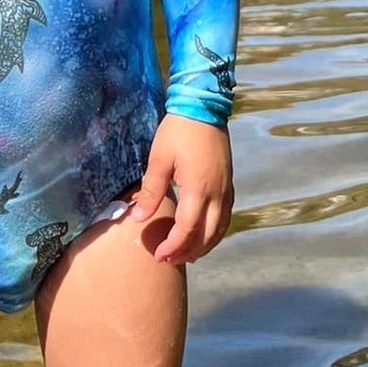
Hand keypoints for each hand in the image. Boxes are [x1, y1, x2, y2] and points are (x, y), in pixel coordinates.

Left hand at [130, 114, 233, 264]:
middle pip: (207, 235)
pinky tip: (204, 232)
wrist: (204, 107)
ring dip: (204, 245)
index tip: (158, 255)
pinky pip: (226, 216)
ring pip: (221, 228)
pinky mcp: (229, 182)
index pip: (187, 230)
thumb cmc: (179, 131)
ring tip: (187, 253)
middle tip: (169, 259)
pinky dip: (215, 231)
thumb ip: (150, 191)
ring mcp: (226, 188)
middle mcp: (217, 193)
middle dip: (189, 251)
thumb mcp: (159, 159)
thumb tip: (138, 218)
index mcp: (198, 189)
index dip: (173, 246)